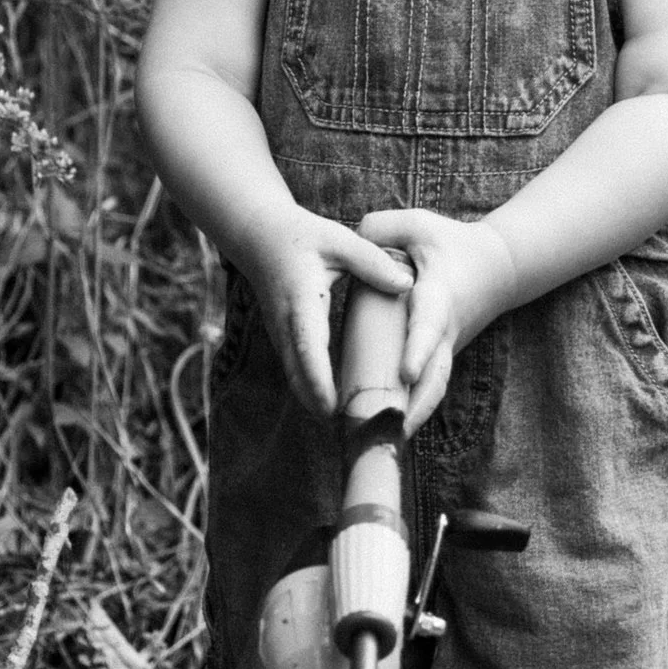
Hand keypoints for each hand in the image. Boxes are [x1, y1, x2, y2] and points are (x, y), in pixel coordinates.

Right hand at [235, 208, 412, 415]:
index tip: (334, 408)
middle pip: (299, 376)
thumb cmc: (303, 237)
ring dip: (318, 402)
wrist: (260, 237)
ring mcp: (282, 335)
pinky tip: (342, 403)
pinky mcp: (285, 339)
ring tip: (353, 426)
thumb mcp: (340, 240)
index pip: (308, 348)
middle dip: (322, 406)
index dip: (319, 380)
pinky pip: (299, 371)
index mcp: (302, 302)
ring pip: (297, 378)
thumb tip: (407, 286)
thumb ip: (373, 262)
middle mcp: (286, 325)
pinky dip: (315, 389)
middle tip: (354, 431)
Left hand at [355, 209, 519, 434]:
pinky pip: (425, 390)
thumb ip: (379, 228)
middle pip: (436, 377)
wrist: (498, 267)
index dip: (418, 349)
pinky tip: (376, 433)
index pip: (429, 325)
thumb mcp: (417, 224)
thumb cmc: (451, 244)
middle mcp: (444, 331)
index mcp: (439, 296)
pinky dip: (406, 411)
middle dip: (416, 407)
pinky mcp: (438, 360)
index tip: (407, 373)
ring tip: (375, 445)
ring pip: (431, 392)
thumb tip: (352, 244)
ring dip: (409, 419)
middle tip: (389, 433)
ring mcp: (444, 350)